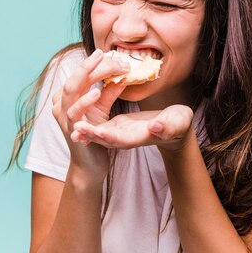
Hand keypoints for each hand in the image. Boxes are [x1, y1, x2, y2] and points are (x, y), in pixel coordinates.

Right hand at [51, 49, 128, 180]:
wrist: (90, 164)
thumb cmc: (95, 133)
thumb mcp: (102, 108)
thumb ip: (109, 91)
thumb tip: (122, 72)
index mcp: (67, 97)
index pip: (80, 75)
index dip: (93, 64)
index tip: (109, 54)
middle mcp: (61, 104)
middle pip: (73, 78)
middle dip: (88, 64)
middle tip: (103, 53)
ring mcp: (63, 117)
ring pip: (70, 91)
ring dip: (86, 77)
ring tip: (102, 66)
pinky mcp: (69, 130)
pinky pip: (74, 113)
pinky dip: (85, 101)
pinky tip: (97, 93)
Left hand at [73, 104, 194, 151]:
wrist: (176, 127)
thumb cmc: (179, 124)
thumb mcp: (176, 123)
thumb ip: (167, 127)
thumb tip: (155, 128)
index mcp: (141, 137)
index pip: (122, 139)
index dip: (109, 136)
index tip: (96, 132)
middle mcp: (127, 138)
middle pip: (107, 138)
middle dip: (91, 134)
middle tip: (75, 129)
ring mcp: (121, 133)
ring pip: (101, 132)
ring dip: (88, 129)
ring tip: (72, 126)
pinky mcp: (118, 126)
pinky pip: (101, 123)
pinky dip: (91, 119)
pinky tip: (79, 113)